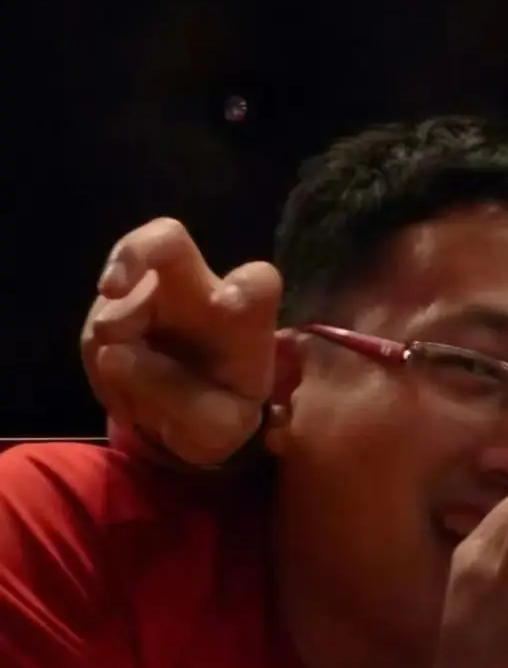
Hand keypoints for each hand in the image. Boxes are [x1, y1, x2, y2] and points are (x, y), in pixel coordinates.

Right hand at [82, 218, 279, 465]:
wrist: (194, 412)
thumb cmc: (223, 409)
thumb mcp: (221, 427)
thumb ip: (185, 403)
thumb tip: (114, 354)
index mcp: (246, 316)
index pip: (256, 283)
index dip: (245, 286)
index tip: (230, 302)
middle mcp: (199, 289)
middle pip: (167, 240)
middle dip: (135, 253)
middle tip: (111, 289)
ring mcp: (150, 292)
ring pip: (114, 313)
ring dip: (119, 361)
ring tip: (148, 400)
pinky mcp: (113, 307)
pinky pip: (93, 336)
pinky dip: (103, 372)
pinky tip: (129, 390)